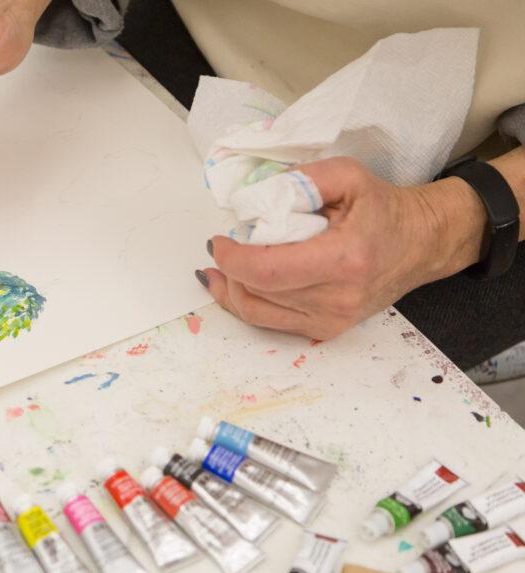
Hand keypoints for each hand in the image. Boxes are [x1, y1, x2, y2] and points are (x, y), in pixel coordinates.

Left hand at [199, 157, 486, 339]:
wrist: (423, 243)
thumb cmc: (384, 209)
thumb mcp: (348, 176)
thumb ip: (301, 179)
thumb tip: (256, 195)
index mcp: (344, 259)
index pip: (267, 270)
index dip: (232, 258)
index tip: (218, 241)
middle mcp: (337, 297)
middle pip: (257, 292)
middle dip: (229, 268)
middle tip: (224, 246)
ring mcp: (332, 319)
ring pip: (257, 312)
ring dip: (232, 288)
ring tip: (225, 264)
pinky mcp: (326, 329)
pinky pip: (270, 322)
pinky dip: (245, 303)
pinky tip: (232, 285)